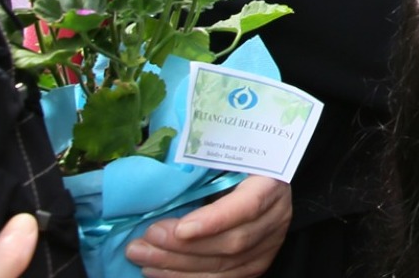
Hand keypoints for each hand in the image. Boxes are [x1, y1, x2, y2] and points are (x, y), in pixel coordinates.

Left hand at [124, 176, 291, 277]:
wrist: (256, 178)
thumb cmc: (233, 160)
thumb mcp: (224, 152)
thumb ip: (201, 160)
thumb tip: (160, 164)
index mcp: (272, 181)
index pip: (248, 206)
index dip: (215, 220)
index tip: (180, 228)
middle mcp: (276, 216)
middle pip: (233, 241)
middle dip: (184, 246)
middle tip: (146, 239)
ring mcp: (268, 245)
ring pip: (224, 265)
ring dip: (176, 265)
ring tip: (141, 254)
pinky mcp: (255, 264)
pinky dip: (184, 277)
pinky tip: (155, 270)